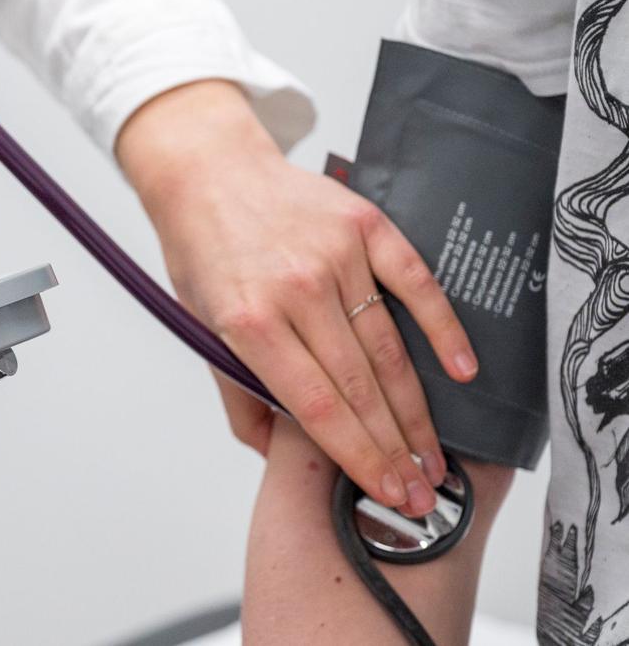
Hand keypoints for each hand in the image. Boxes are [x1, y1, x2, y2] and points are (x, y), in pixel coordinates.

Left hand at [117, 80, 477, 515]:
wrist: (208, 172)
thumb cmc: (203, 252)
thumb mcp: (200, 326)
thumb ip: (239, 392)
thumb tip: (273, 449)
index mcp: (248, 321)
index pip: (316, 406)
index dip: (358, 455)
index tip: (387, 491)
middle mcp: (295, 289)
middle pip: (360, 385)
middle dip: (395, 448)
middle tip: (422, 490)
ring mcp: (334, 254)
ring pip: (388, 346)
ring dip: (417, 408)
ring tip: (434, 453)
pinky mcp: (364, 225)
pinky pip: (415, 282)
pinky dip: (442, 327)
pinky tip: (462, 370)